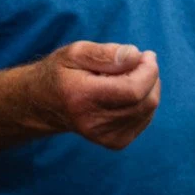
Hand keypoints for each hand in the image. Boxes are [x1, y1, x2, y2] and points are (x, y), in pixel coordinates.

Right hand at [35, 42, 160, 149]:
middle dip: (150, 77)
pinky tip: (125, 93)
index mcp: (81, 97)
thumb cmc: (60, 73)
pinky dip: (142, 101)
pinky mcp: (114, 142)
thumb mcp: (75, 53)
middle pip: (144, 101)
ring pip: (148, 110)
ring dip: (147, 88)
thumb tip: (136, 56)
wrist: (44, 104)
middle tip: (138, 62)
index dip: (148, 71)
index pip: (133, 90)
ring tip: (126, 76)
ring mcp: (105, 136)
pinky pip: (145, 119)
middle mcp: (93, 122)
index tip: (146, 55)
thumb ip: (105, 53)